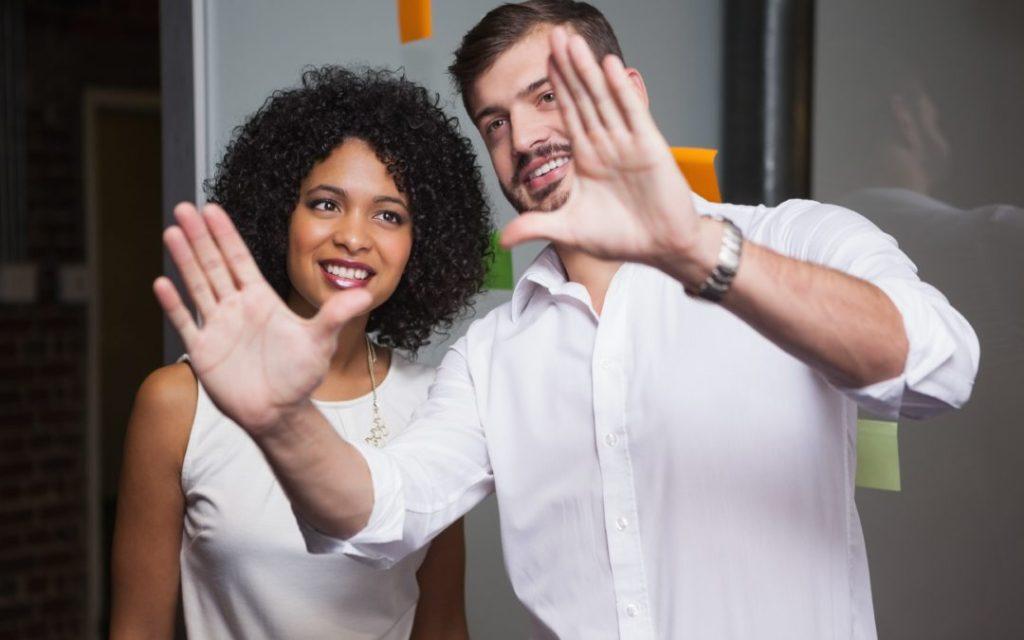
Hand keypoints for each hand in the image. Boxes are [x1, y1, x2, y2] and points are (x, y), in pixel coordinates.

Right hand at [154, 203, 371, 435]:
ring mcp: (218, 326)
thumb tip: (366, 293)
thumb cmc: (300, 376)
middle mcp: (236, 307)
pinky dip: (174, 304)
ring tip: (171, 232)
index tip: (211, 208)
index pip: (240, 259)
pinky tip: (161, 283)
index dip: (226, 234)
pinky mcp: (204, 350)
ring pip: (197, 285)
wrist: (280, 412)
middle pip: (214, 264)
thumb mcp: (321, 341)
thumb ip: (336, 315)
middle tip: (184, 208)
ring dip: (184, 260)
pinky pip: (186, 322)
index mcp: (261, 299)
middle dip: (199, 237)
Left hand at [501, 27, 704, 269]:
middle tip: (555, 34)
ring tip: (575, 41)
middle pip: (583, 97)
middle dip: (569, 66)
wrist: (660, 248)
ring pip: (603, 98)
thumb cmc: (621, 237)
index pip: (568, 113)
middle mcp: (607, 144)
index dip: (557, 87)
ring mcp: (628, 142)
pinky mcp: (649, 147)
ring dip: (589, 69)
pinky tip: (609, 65)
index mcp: (588, 157)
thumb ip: (537, 227)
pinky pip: (632, 113)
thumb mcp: (569, 230)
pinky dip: (621, 89)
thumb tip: (501, 239)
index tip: (544, 59)